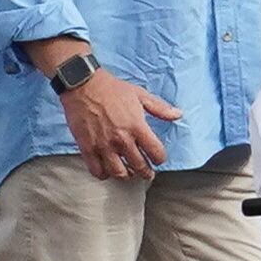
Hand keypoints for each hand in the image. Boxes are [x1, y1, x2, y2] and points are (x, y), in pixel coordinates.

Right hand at [60, 69, 181, 180]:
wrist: (83, 85)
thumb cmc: (112, 89)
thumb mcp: (140, 95)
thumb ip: (160, 108)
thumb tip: (178, 115)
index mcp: (137, 127)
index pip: (156, 153)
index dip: (160, 158)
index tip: (158, 158)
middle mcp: (121, 139)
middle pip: (139, 166)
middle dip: (146, 172)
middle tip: (147, 172)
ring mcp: (103, 145)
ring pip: (119, 172)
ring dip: (127, 175)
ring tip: (129, 172)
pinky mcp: (87, 147)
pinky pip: (96, 170)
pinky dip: (104, 174)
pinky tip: (107, 170)